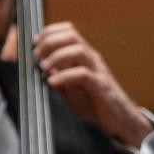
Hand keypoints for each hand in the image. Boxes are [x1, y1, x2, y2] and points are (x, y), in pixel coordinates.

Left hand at [33, 21, 153, 147]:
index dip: (49, 32)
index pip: (68, 32)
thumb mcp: (71, 91)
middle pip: (72, 35)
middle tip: (36, 55)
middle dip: (50, 40)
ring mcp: (97, 71)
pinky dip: (65, 76)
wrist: (120, 122)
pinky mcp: (101, 86)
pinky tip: (52, 82)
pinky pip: (83, 74)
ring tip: (43, 67)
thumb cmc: (96, 105)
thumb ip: (58, 79)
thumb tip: (41, 70)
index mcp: (84, 57)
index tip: (34, 42)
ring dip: (56, 56)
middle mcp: (91, 59)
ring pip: (78, 50)